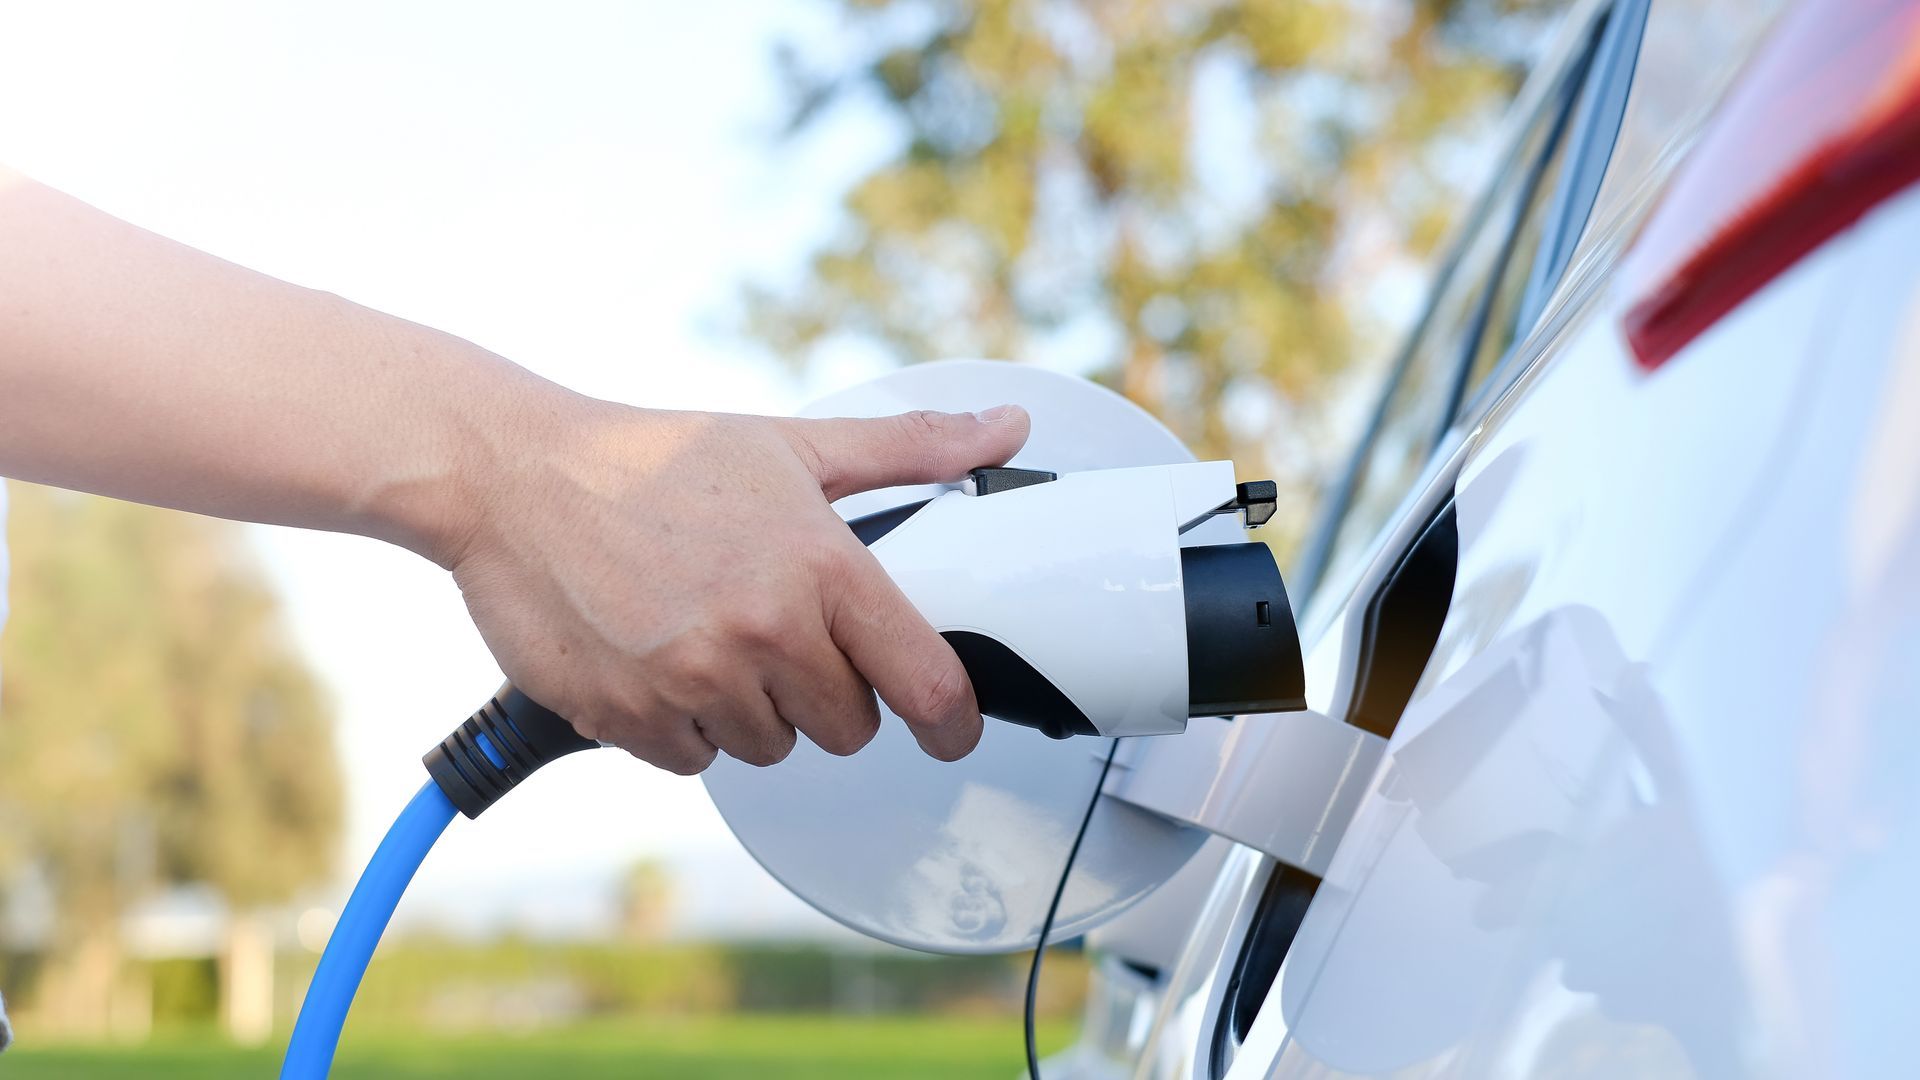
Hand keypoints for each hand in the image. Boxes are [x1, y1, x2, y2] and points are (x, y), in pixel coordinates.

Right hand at [441, 395, 1030, 772]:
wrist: (512, 476)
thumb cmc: (653, 459)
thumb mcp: (790, 445)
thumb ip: (907, 449)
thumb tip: (1004, 430)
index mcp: (820, 567)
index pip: (925, 684)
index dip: (953, 722)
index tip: (952, 732)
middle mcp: (764, 632)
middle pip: (847, 728)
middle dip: (826, 693)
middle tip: (778, 633)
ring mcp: (694, 681)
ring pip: (769, 747)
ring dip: (750, 709)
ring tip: (706, 632)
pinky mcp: (629, 717)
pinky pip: (693, 761)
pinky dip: (683, 725)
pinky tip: (658, 657)